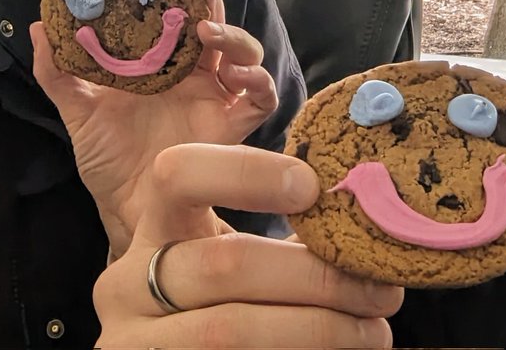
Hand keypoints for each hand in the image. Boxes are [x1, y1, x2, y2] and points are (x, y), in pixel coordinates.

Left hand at [32, 0, 277, 254]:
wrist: (124, 208)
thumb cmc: (107, 157)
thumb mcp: (77, 110)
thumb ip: (59, 72)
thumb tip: (38, 28)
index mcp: (163, 64)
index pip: (179, 16)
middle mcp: (195, 75)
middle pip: (215, 24)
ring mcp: (216, 99)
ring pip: (244, 54)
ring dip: (234, 36)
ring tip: (210, 32)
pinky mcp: (231, 128)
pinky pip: (260, 100)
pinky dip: (257, 82)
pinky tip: (235, 76)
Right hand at [94, 143, 401, 347]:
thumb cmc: (214, 311)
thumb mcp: (221, 266)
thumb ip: (273, 244)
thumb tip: (362, 222)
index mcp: (149, 230)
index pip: (177, 174)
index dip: (246, 173)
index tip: (313, 187)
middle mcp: (124, 286)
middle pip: (224, 263)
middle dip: (316, 277)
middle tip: (382, 290)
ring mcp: (131, 346)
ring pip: (230, 331)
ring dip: (318, 331)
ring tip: (374, 332)